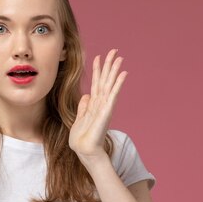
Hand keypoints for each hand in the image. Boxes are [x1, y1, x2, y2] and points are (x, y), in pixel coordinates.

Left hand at [69, 49, 126, 163]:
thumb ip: (83, 107)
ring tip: (120, 57)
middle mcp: (101, 103)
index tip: (99, 56)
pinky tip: (123, 73)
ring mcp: (105, 106)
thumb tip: (86, 96)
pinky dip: (117, 83)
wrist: (84, 150)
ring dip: (114, 70)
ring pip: (110, 84)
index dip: (97, 70)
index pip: (96, 83)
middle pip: (105, 80)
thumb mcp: (79, 119)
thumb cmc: (82, 138)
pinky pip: (113, 94)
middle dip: (109, 65)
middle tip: (114, 50)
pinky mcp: (107, 111)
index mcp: (93, 104)